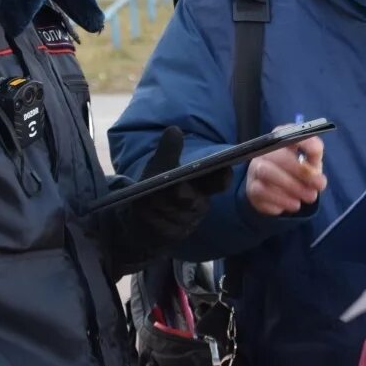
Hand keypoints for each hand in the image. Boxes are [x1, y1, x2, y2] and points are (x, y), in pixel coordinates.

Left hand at [126, 127, 232, 249]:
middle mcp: (199, 202)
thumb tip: (174, 130)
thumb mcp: (159, 165)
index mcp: (201, 183)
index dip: (223, 176)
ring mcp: (188, 220)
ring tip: (150, 202)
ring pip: (178, 214)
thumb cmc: (156, 184)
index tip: (224, 169)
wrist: (141, 216)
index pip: (219, 180)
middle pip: (193, 199)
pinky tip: (148, 216)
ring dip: (163, 207)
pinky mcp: (175, 235)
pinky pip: (167, 228)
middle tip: (175, 187)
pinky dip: (156, 220)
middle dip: (181, 193)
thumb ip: (168, 150)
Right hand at [245, 128, 326, 215]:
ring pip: (266, 173)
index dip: (301, 140)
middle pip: (276, 155)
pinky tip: (295, 204)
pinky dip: (282, 200)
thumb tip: (315, 166)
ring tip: (310, 197)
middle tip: (319, 185)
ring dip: (292, 186)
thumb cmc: (298, 171)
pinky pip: (262, 192)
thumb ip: (314, 158)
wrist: (277, 192)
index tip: (317, 153)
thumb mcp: (310, 161)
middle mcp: (264, 151)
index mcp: (281, 138)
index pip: (287, 132)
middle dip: (300, 171)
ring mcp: (254, 169)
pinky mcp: (251, 188)